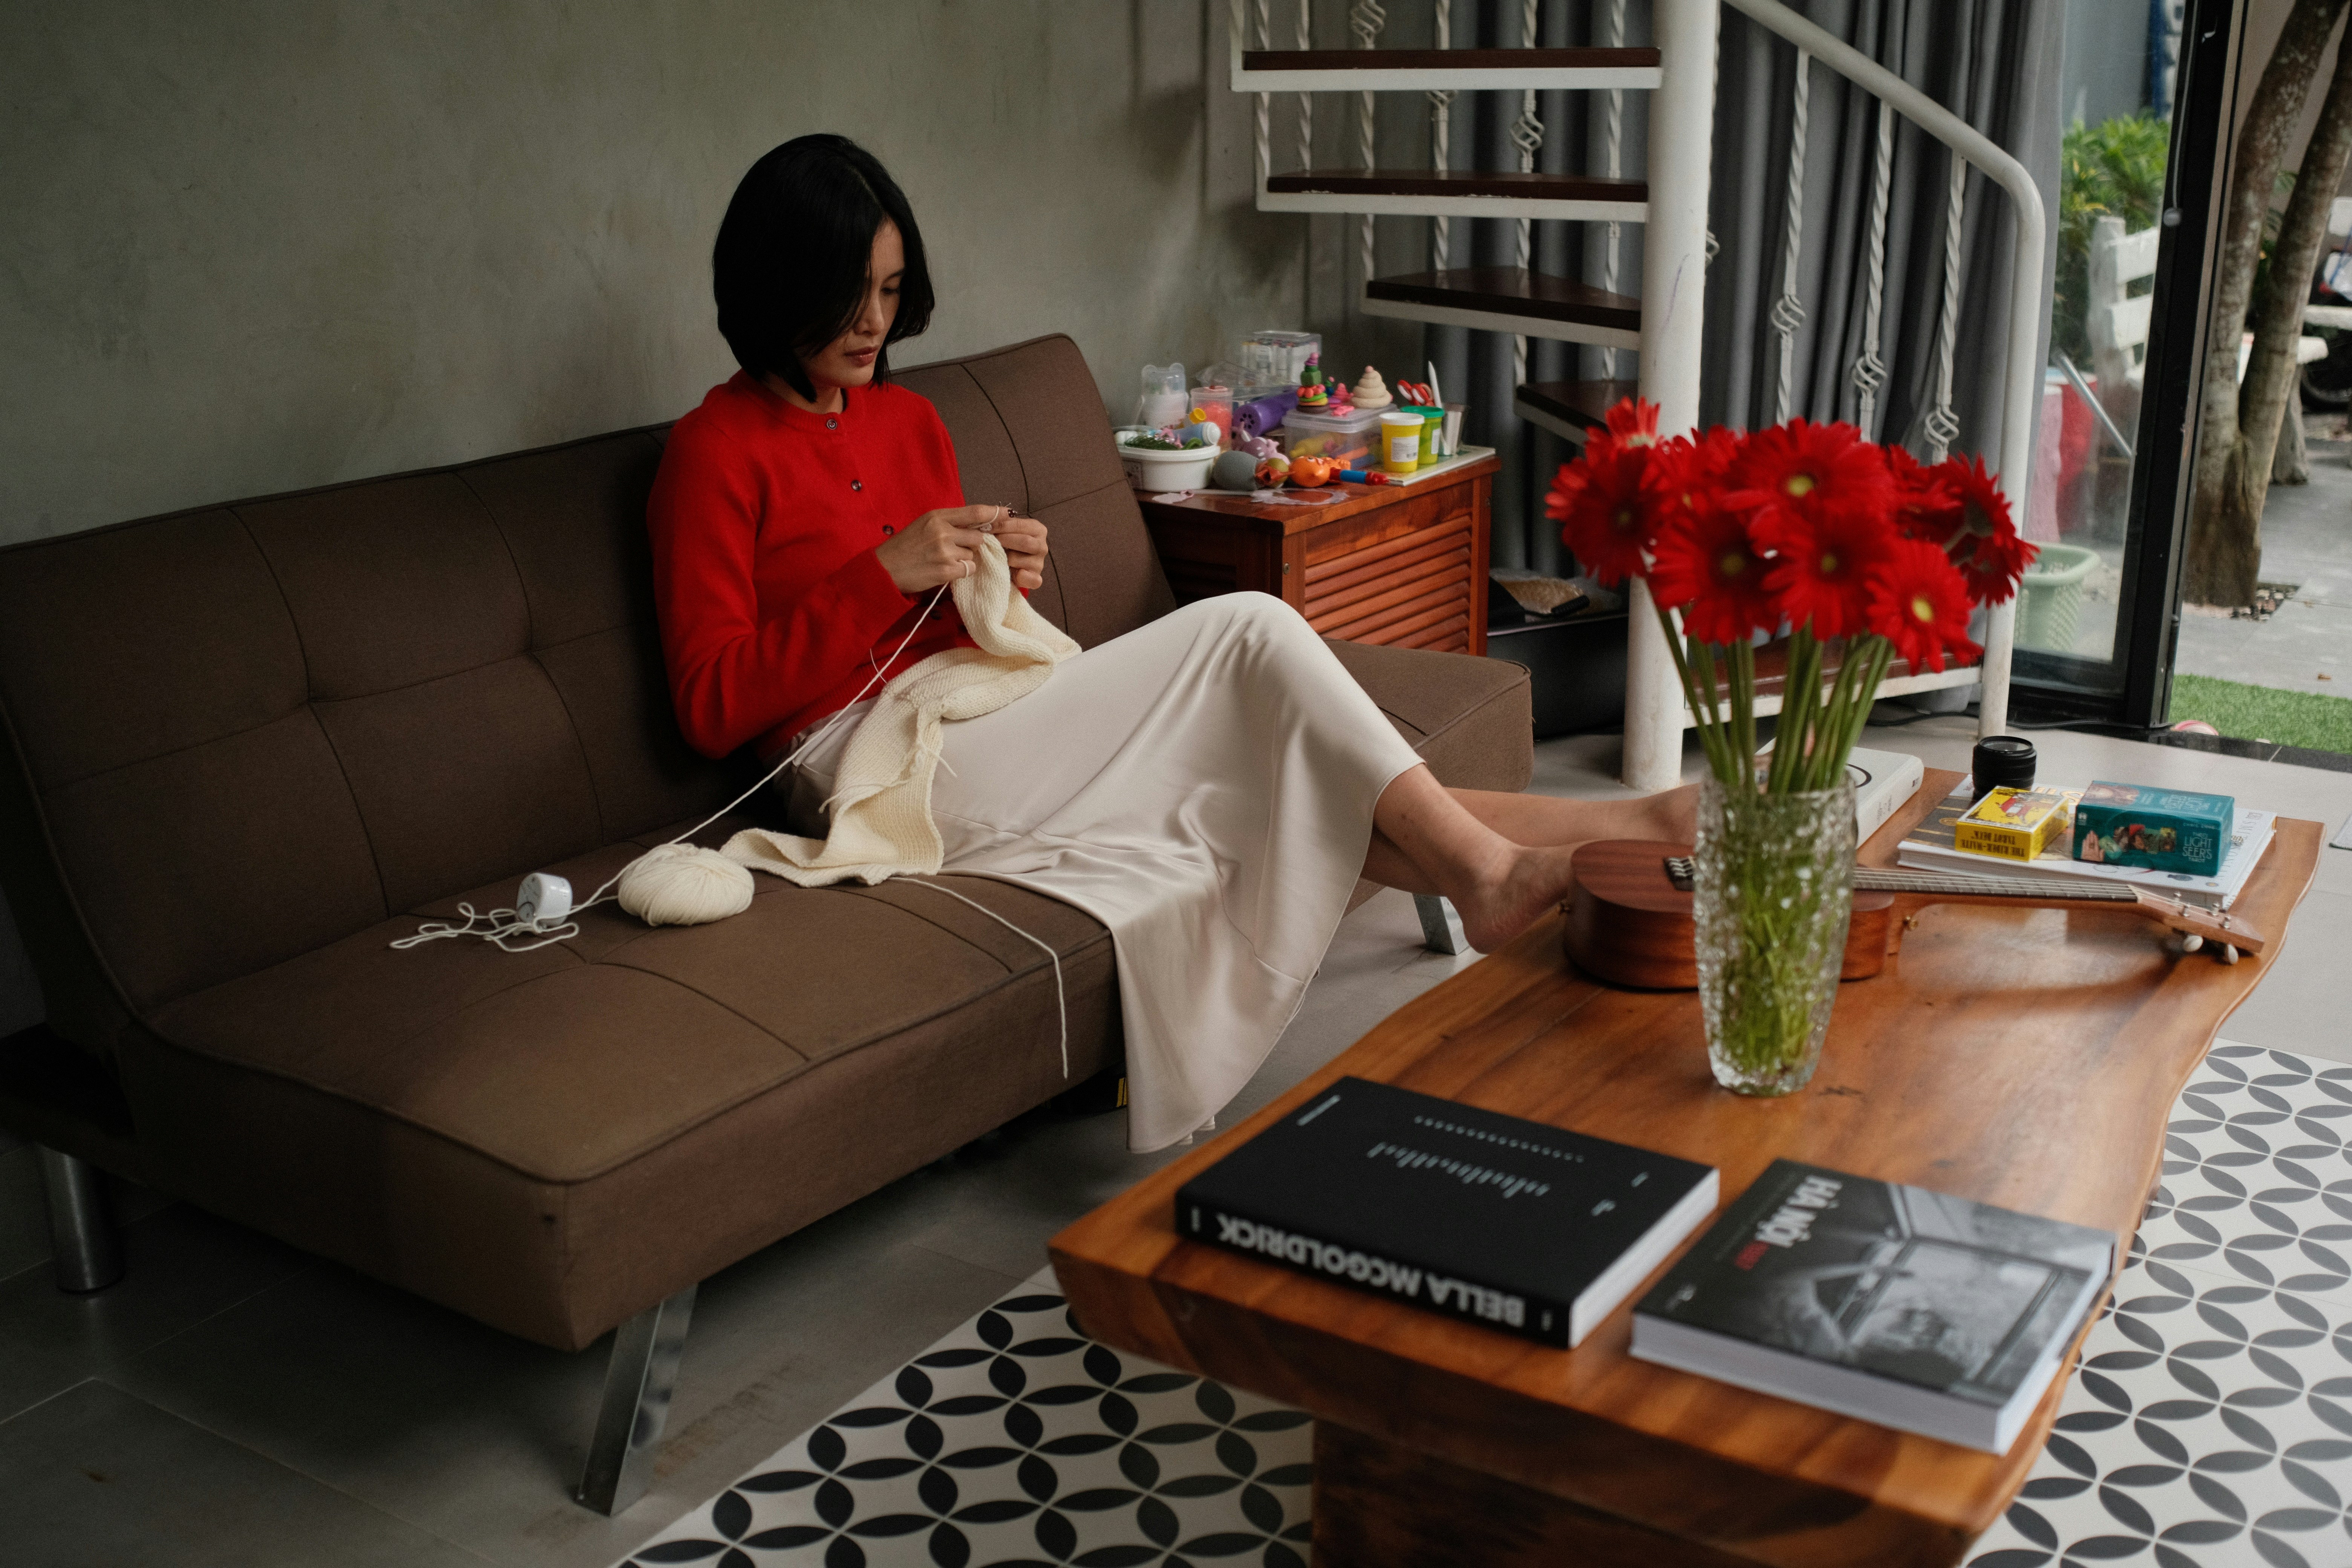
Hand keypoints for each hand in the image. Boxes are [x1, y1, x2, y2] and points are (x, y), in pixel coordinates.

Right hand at [875, 504, 1048, 594]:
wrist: (885, 569)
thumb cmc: (906, 547)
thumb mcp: (924, 525)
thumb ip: (949, 522)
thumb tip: (978, 523)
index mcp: (937, 517)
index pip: (974, 512)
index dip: (994, 513)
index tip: (1007, 514)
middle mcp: (942, 531)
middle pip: (979, 536)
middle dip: (974, 545)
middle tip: (959, 550)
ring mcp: (944, 551)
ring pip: (973, 555)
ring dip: (966, 560)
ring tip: (946, 561)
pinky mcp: (945, 570)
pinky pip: (968, 570)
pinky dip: (962, 572)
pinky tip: (946, 571)